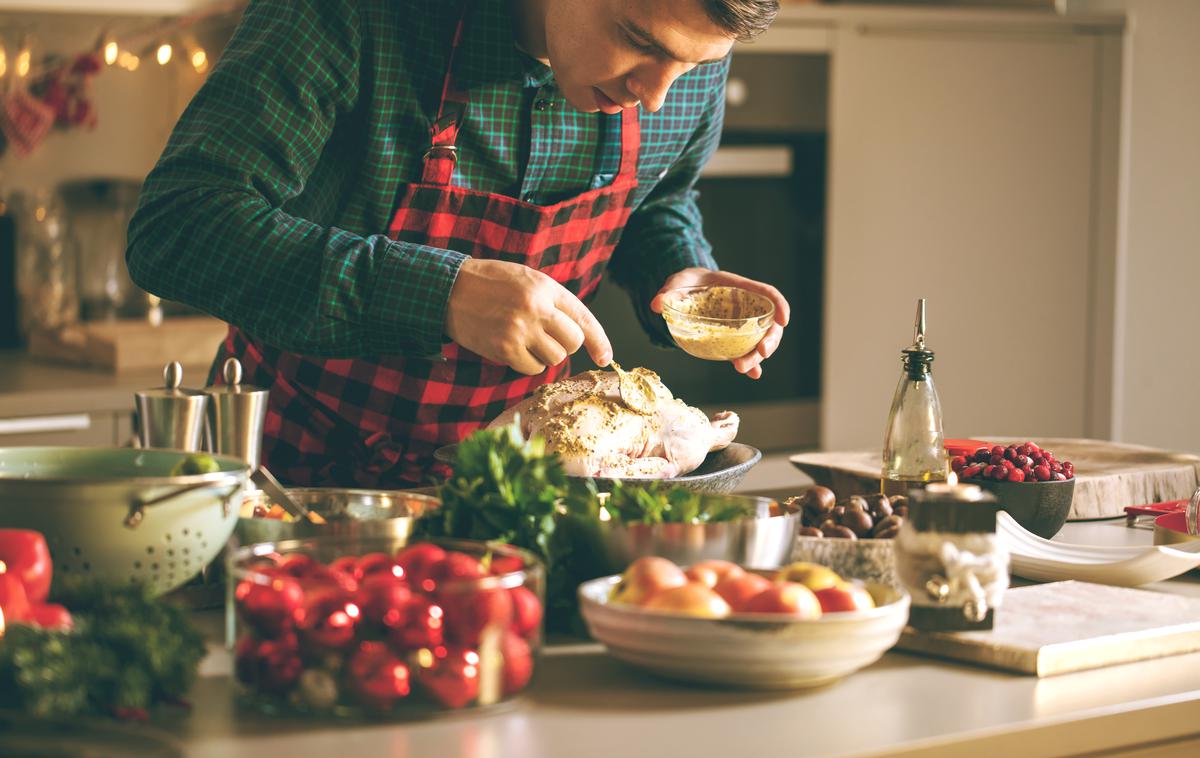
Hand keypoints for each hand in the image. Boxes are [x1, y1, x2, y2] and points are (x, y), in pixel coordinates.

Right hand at [445, 259, 611, 374]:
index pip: (583, 318)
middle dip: (563, 345)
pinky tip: (511, 347)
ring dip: (544, 354)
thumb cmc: (490, 284)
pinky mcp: (505, 348)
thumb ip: (552, 301)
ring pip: (554, 358)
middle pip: (573, 342)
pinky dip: (526, 362)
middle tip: (545, 337)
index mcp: (545, 287)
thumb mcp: (526, 280)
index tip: (605, 358)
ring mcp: (521, 329)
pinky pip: (532, 367)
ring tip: (524, 338)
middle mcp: (537, 308)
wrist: (449, 290)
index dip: (599, 341)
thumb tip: (578, 335)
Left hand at [650, 268, 788, 379]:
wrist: (687, 290)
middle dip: (770, 340)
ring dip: (756, 357)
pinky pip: (747, 351)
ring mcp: (742, 324)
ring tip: (742, 368)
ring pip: (760, 341)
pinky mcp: (733, 339)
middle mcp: (746, 307)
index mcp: (740, 287)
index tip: (784, 320)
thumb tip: (657, 304)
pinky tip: (753, 375)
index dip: (779, 306)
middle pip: (769, 324)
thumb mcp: (679, 281)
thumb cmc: (688, 282)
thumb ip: (670, 290)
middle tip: (760, 354)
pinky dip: (752, 364)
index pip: (767, 293)